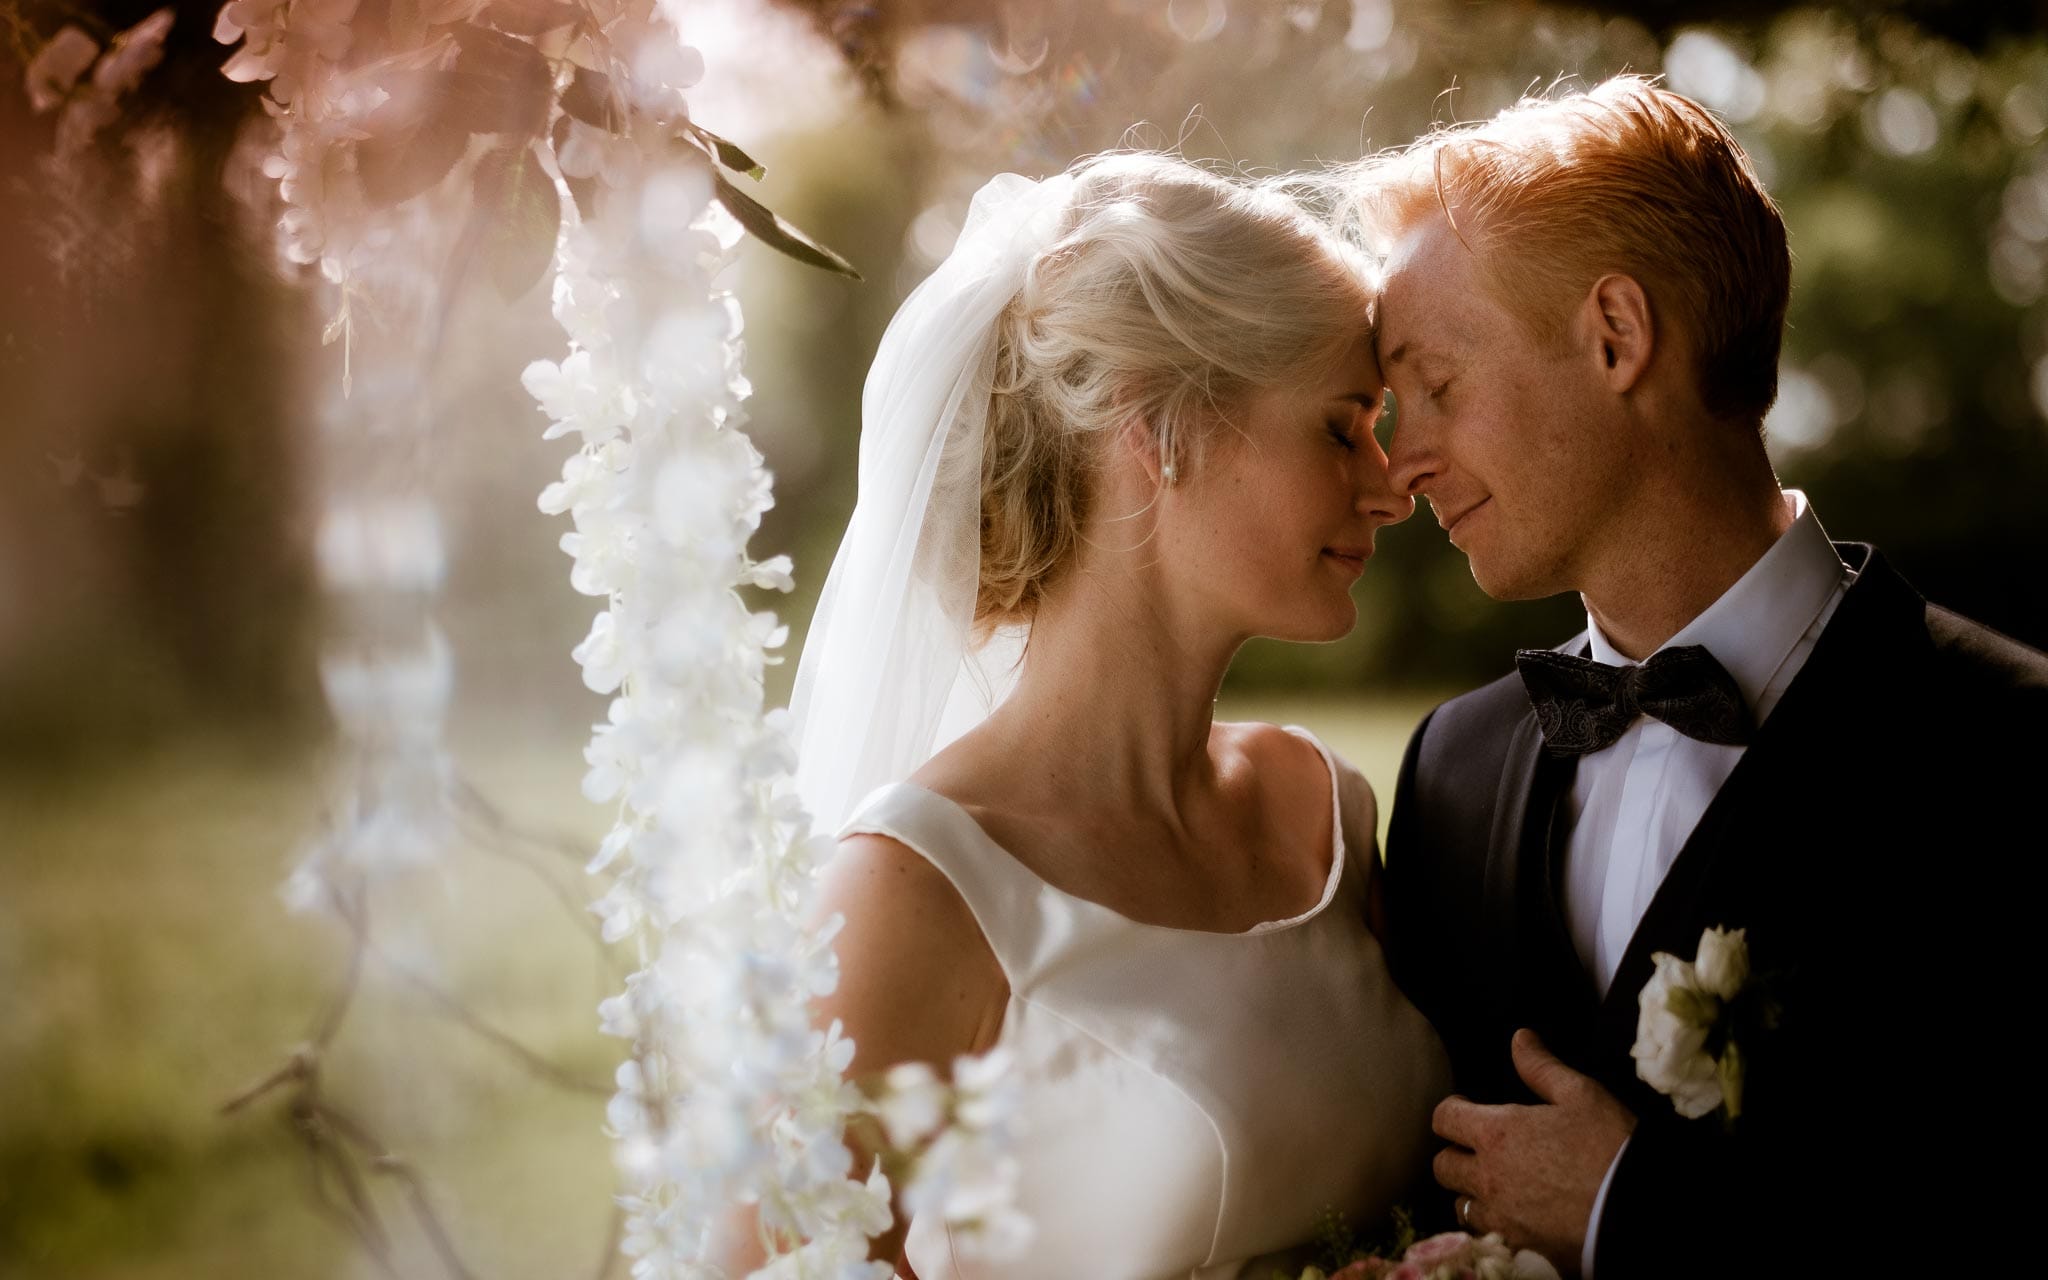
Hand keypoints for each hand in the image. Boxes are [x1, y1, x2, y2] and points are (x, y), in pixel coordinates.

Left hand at [1429, 1029, 1635, 1271]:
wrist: (1638, 1208)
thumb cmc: (1611, 1145)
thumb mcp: (1581, 1094)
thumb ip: (1542, 1067)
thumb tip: (1519, 1038)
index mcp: (1496, 1133)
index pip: (1443, 1118)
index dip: (1453, 1111)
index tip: (1468, 1110)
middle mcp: (1488, 1176)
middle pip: (1443, 1166)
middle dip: (1456, 1154)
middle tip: (1481, 1150)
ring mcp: (1500, 1216)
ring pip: (1461, 1205)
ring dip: (1472, 1193)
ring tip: (1496, 1186)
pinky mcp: (1517, 1245)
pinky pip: (1486, 1235)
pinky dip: (1492, 1225)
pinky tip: (1513, 1216)